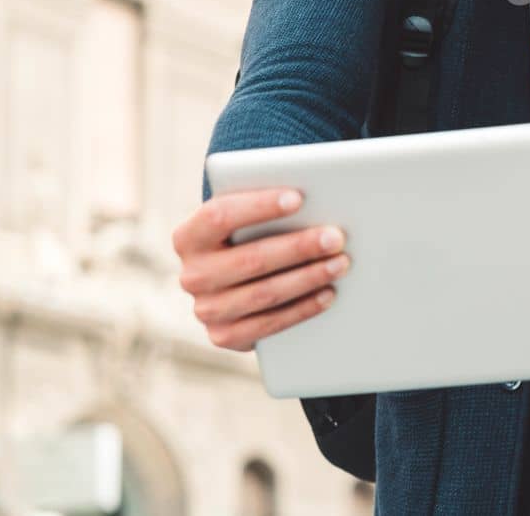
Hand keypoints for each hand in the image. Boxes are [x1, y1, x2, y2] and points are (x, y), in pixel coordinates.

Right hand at [172, 188, 348, 351]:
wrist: (236, 284)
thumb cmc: (251, 237)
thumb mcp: (248, 219)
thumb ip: (268, 206)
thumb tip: (315, 194)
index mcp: (190, 236)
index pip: (219, 216)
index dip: (259, 206)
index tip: (298, 198)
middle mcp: (193, 275)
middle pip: (251, 259)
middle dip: (299, 247)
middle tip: (335, 237)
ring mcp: (206, 309)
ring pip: (264, 293)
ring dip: (308, 278)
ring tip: (340, 263)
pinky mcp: (224, 335)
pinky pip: (269, 324)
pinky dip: (302, 308)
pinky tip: (328, 293)